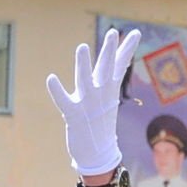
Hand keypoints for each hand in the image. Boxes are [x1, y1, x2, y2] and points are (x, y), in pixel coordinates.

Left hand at [45, 28, 140, 176]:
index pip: (120, 65)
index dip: (126, 49)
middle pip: (106, 69)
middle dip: (109, 52)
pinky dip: (57, 91)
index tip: (135, 32)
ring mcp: (87, 104)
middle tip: (112, 33)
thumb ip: (110, 79)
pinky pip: (64, 101)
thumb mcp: (109, 97)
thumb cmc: (100, 122)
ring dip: (84, 65)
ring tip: (81, 48)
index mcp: (109, 89)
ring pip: (85, 81)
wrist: (98, 154)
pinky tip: (51, 78)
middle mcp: (100, 94)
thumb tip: (118, 65)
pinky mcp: (73, 116)